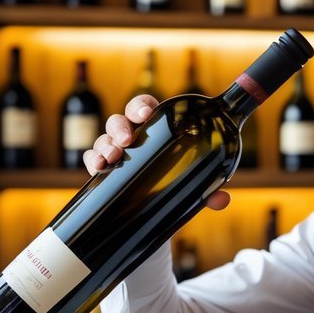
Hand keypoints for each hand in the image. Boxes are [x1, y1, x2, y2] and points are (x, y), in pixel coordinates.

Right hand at [83, 95, 231, 210]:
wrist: (156, 208)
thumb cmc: (175, 184)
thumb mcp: (194, 186)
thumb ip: (208, 189)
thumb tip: (222, 198)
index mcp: (154, 129)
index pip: (143, 106)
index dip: (141, 104)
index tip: (146, 112)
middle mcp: (132, 136)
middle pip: (119, 120)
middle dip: (119, 127)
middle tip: (126, 141)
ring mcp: (116, 151)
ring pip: (104, 138)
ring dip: (105, 145)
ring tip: (112, 158)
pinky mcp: (104, 169)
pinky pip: (92, 158)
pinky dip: (93, 160)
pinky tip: (98, 168)